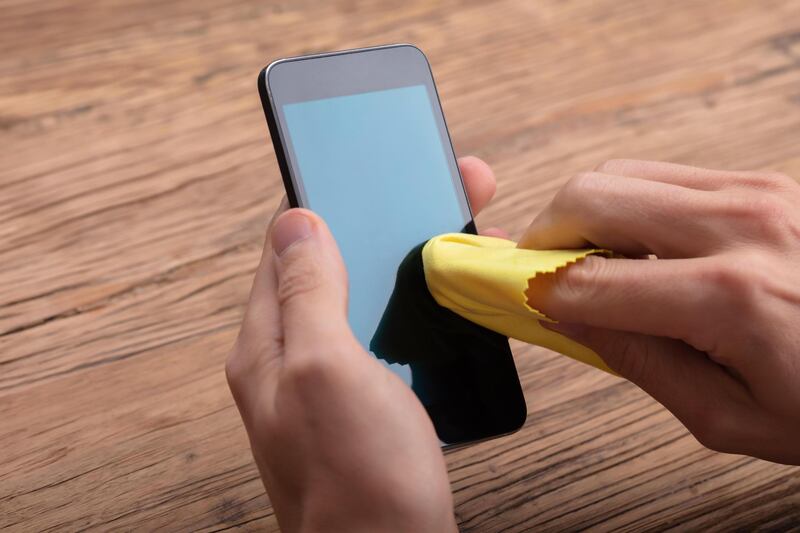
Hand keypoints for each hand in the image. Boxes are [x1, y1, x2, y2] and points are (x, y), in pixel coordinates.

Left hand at [226, 157, 499, 531]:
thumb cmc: (358, 480)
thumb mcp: (326, 369)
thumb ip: (307, 292)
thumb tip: (296, 220)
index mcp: (268, 344)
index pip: (286, 245)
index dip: (328, 199)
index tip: (368, 165)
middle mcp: (290, 359)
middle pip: (330, 267)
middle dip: (380, 223)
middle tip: (438, 194)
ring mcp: (327, 383)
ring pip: (361, 299)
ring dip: (401, 262)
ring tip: (450, 234)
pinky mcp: (363, 404)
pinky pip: (382, 336)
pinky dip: (413, 307)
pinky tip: (443, 301)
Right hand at [522, 159, 799, 463]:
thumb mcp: (728, 416)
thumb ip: (637, 361)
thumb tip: (568, 318)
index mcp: (729, 297)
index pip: (585, 280)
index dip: (534, 290)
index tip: (513, 297)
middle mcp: (741, 226)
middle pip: (590, 195)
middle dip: (545, 233)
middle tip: (542, 273)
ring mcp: (756, 192)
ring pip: (620, 173)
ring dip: (586, 215)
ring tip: (592, 263)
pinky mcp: (763, 181)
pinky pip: (664, 174)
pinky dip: (630, 205)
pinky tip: (640, 247)